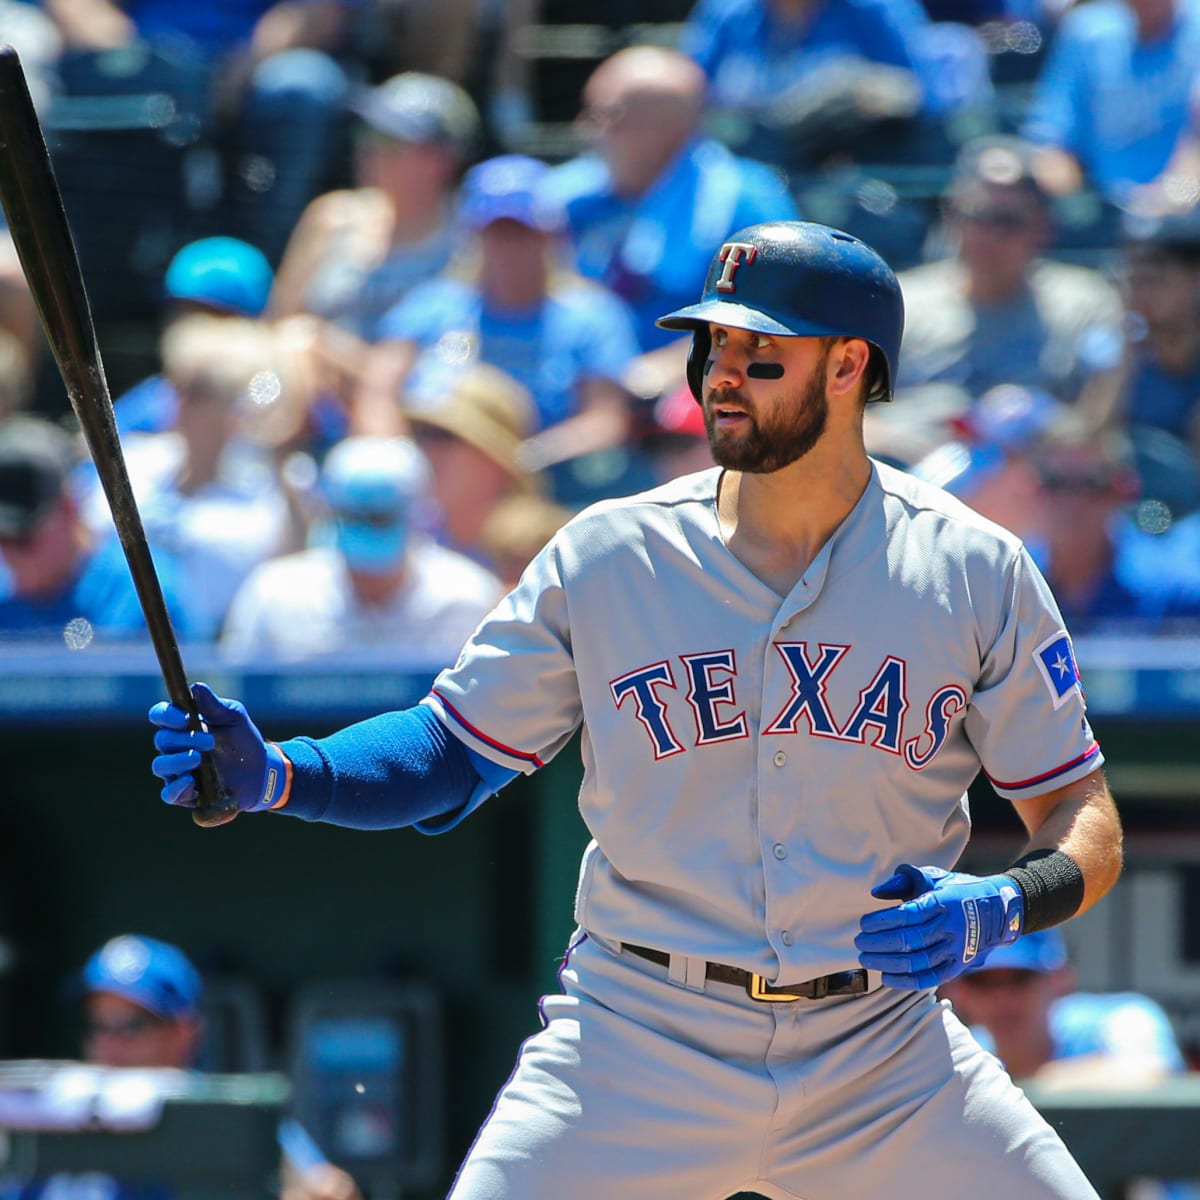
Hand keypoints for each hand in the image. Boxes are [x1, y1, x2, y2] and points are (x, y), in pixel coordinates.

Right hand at [149, 682, 289, 811]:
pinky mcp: (185, 795)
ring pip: (160, 766)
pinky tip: (191, 781)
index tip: (184, 718)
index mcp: (183, 726)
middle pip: (161, 740)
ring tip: (198, 758)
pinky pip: (169, 794)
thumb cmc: (244, 740)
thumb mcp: (234, 718)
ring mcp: (178, 771)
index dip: (166, 715)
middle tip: (209, 741)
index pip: (160, 716)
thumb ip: (215, 705)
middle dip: (183, 739)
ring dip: (177, 761)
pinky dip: (176, 788)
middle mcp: (175, 748)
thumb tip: (197, 687)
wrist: (262, 771)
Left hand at [855, 864, 1023, 989]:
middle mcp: (950, 927)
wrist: (999, 909)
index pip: (906, 915)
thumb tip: (875, 893)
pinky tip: (887, 977)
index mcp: (941, 902)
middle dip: (878, 944)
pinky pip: (930, 978)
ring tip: (866, 959)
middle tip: (859, 943)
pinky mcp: (959, 966)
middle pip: (908, 940)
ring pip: (917, 961)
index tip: (863, 924)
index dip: (881, 922)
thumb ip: (902, 881)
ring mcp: (956, 949)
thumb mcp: (932, 876)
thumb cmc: (956, 891)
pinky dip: (906, 981)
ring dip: (887, 963)